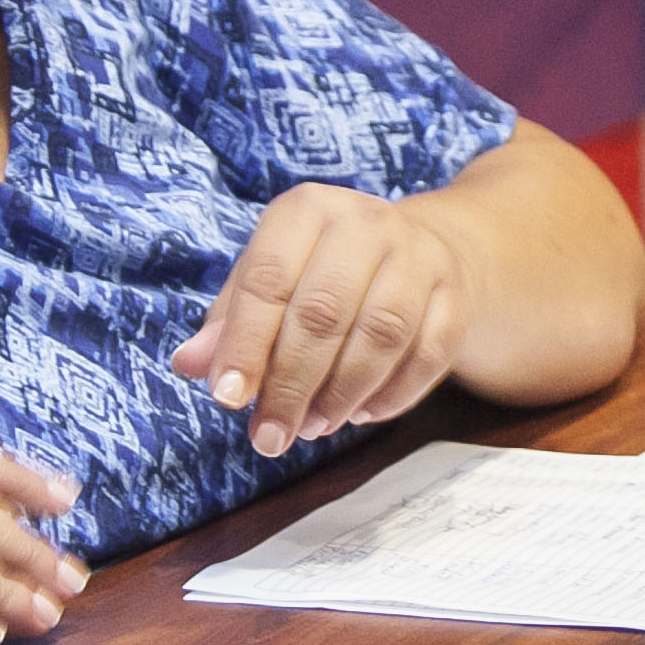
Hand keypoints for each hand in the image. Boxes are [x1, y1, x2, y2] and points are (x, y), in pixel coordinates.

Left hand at [172, 184, 479, 455]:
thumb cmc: (325, 272)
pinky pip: (427, 356)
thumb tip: (189, 364)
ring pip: (380, 335)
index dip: (244, 344)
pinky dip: (390, 396)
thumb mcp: (271, 279)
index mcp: (308, 210)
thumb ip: (229, 321)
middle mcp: (367, 222)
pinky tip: (359, 414)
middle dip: (291, 384)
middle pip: (324, 312)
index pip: (268, 278)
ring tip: (311, 428)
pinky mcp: (455, 296)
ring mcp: (420, 257)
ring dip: (340, 395)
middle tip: (270, 435)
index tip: (228, 399)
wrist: (425, 250)